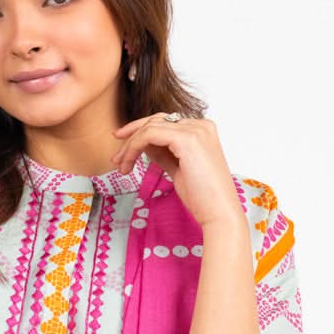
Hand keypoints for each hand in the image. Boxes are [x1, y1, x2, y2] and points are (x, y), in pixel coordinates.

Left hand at [111, 113, 242, 227]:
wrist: (218, 212)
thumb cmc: (202, 197)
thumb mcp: (178, 168)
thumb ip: (164, 153)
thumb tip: (144, 145)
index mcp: (202, 130)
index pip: (165, 123)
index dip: (140, 133)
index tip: (123, 149)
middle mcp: (200, 125)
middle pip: (156, 120)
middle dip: (131, 136)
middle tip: (116, 158)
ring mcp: (195, 130)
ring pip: (149, 127)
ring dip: (130, 146)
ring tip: (121, 166)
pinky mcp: (186, 138)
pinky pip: (149, 134)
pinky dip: (134, 147)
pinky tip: (128, 163)